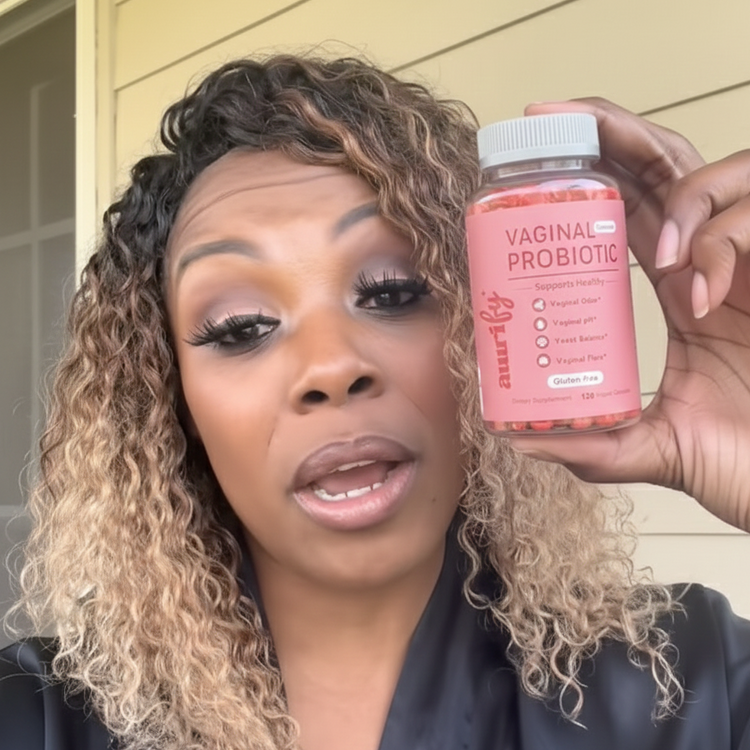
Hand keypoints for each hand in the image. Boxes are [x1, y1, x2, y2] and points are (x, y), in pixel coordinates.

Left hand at [511, 99, 749, 531]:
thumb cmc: (742, 460)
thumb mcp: (652, 450)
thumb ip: (593, 446)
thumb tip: (515, 440)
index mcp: (677, 288)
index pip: (628, 207)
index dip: (589, 170)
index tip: (531, 156)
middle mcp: (708, 263)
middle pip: (661, 167)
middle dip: (609, 132)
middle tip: (550, 117)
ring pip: (721, 171)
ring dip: (683, 197)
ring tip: (662, 258)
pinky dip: (724, 244)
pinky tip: (702, 295)